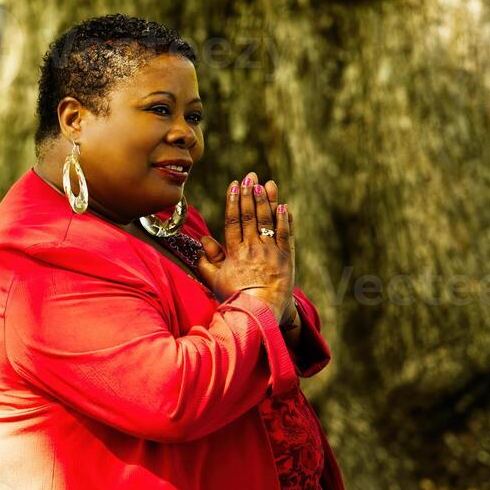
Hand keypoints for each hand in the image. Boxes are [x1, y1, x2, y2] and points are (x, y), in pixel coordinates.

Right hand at [196, 171, 294, 309]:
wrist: (259, 313)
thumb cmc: (235, 298)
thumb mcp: (215, 281)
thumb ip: (206, 261)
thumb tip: (203, 241)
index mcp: (234, 252)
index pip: (233, 221)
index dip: (233, 202)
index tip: (234, 185)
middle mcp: (252, 248)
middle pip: (250, 216)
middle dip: (250, 194)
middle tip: (250, 176)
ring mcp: (270, 252)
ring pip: (267, 221)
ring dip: (266, 201)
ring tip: (266, 184)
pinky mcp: (286, 258)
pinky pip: (285, 235)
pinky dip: (284, 220)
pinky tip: (283, 206)